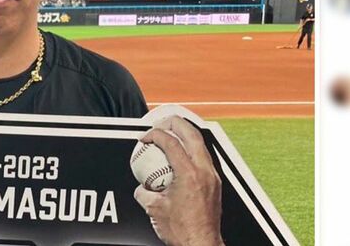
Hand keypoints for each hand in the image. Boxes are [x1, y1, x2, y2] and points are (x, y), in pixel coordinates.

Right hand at [134, 116, 223, 245]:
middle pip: (191, 134)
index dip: (154, 134)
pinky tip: (182, 154)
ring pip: (201, 143)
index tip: (145, 137)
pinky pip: (204, 157)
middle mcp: (204, 172)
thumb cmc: (184, 232)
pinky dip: (192, 149)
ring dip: (185, 134)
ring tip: (171, 132)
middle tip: (160, 122)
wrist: (201, 245)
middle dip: (174, 123)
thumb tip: (141, 186)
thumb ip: (143, 192)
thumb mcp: (155, 209)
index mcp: (189, 175)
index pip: (171, 142)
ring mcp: (212, 177)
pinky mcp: (215, 184)